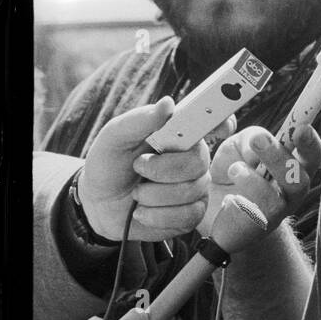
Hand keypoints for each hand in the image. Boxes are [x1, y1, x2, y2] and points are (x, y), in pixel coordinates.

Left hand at [76, 98, 214, 242]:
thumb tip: (168, 103)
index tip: (220, 128)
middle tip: (138, 167)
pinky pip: (188, 215)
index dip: (223, 123)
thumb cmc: (108, 165)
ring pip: (191, 191)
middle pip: (199, 162)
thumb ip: (140, 120)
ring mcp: (195, 187)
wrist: (98, 204)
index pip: (214, 123)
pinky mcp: (191, 214)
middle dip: (163, 169)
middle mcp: (193, 158)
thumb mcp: (115, 137)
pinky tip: (142, 212)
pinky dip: (157, 216)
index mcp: (179, 133)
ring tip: (136, 193)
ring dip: (153, 195)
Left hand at [202, 124, 320, 237]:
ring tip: (234, 169)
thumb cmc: (234, 172)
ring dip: (252, 180)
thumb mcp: (239, 146)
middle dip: (279, 158)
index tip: (301, 129)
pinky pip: (250, 216)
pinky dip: (237, 200)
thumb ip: (251, 137)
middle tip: (258, 140)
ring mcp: (275, 214)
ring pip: (274, 200)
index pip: (312, 154)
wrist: (214, 210)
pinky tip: (228, 198)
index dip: (310, 142)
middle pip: (299, 179)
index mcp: (293, 167)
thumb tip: (260, 141)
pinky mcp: (254, 229)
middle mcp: (291, 193)